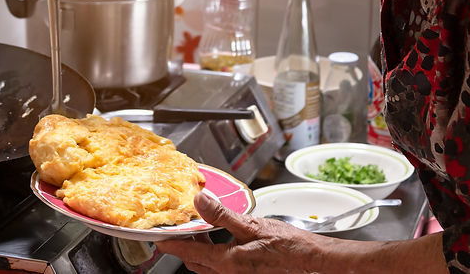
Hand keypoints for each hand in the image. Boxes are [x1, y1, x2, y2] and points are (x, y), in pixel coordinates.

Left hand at [156, 190, 330, 273]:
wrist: (311, 259)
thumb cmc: (288, 246)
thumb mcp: (252, 225)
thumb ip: (223, 215)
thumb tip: (200, 202)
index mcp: (228, 263)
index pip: (190, 253)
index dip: (172, 244)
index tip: (159, 237)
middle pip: (196, 262)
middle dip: (184, 248)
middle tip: (177, 230)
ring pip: (208, 265)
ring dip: (199, 250)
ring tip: (197, 231)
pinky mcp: (247, 273)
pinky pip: (221, 266)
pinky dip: (214, 253)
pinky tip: (220, 239)